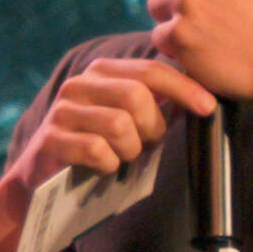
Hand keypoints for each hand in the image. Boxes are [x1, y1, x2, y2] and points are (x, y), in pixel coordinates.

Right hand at [9, 56, 215, 193]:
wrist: (45, 180)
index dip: (183, 87)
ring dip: (129, 150)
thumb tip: (202, 96)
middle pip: (136, 96)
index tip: (208, 107)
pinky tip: (101, 167)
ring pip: (119, 125)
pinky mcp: (51, 139)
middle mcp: (78, 85)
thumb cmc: (99, 148)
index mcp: (101, 73)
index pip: (149, 71)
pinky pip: (97, 150)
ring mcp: (62, 111)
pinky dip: (108, 165)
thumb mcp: (130, 120)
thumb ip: (158, 105)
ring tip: (120, 157)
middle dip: (151, 127)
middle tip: (145, 145)